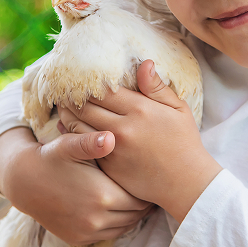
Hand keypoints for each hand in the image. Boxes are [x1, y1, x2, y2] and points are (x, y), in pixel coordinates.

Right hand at [0, 126, 152, 244]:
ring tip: (136, 196)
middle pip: (135, 215)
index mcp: (102, 196)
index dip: (146, 188)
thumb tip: (110, 137)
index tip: (151, 177)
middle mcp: (96, 220)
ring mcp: (87, 233)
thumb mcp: (69, 144)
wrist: (23, 181)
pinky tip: (119, 208)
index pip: (140, 199)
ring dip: (131, 214)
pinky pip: (109, 234)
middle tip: (148, 187)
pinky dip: (117, 223)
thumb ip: (90, 141)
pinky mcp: (78, 239)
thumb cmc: (51, 157)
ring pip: (124, 227)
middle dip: (143, 202)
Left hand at [59, 60, 221, 222]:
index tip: (79, 78)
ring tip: (62, 106)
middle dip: (72, 96)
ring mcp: (113, 148)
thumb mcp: (178, 109)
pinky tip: (68, 128)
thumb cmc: (184, 142)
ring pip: (79, 126)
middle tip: (62, 90)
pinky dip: (72, 135)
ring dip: (67, 114)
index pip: (103, 90)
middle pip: (86, 106)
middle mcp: (123, 128)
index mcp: (140, 110)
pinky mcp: (108, 166)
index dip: (87, 82)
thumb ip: (157, 87)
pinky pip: (83, 147)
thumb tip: (145, 63)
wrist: (186, 183)